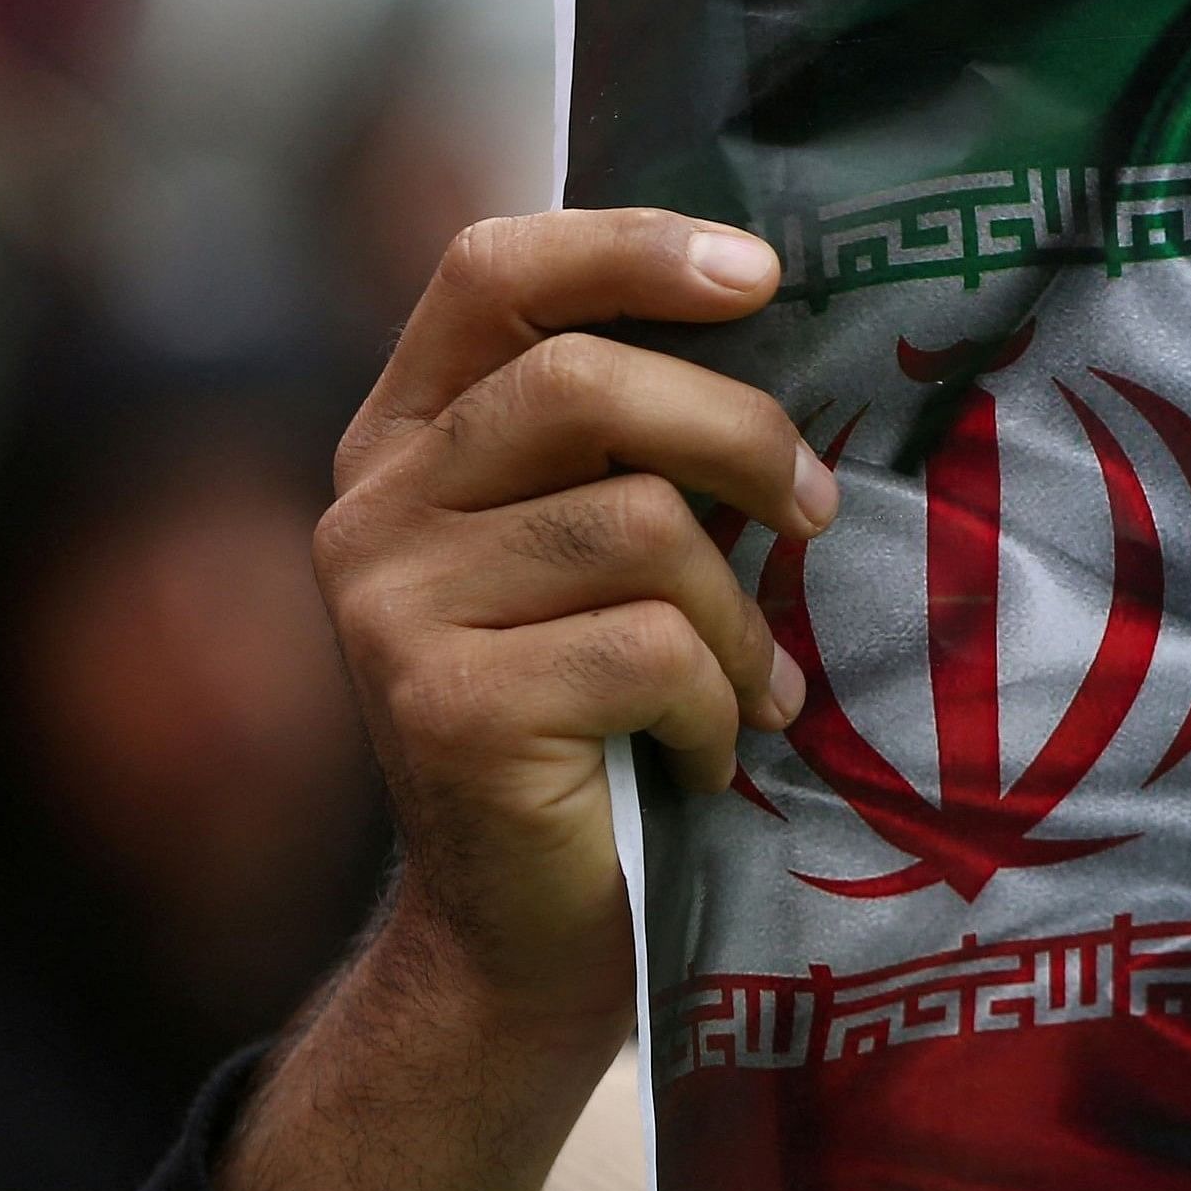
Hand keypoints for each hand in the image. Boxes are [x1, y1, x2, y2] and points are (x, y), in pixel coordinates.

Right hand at [219, 209, 829, 1190]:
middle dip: (737, 434)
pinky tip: (710, 757)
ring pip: (635, 527)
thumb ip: (632, 446)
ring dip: (736, 615)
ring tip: (750, 686)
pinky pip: (646, 649)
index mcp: (407, 437)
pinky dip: (714, 704)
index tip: (761, 269)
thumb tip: (786, 316)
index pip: (493, 271)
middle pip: (582, 386)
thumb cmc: (597, 731)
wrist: (521, 942)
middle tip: (817, 508)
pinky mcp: (439, 707)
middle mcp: (372, 505)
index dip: (628, 249)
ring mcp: (388, 606)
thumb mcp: (599, 559)